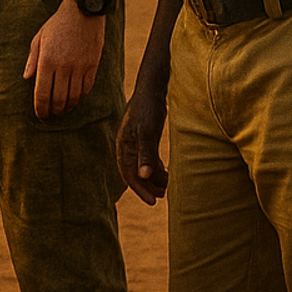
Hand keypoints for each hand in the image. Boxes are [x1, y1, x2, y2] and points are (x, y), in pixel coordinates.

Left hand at [23, 0, 104, 117]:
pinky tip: (76, 99)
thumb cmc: (57, 24)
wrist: (83, 11)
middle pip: (58, 99)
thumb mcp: (39, 38)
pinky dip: (81, 98)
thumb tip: (26, 78)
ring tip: (62, 109)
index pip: (42, 93)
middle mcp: (64, 66)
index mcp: (47, 60)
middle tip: (50, 114)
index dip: (40, 108)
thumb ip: (32, 60)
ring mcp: (80, 67)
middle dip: (53, 110)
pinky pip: (87, 88)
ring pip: (74, 97)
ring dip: (67, 107)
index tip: (40, 115)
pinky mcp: (93, 65)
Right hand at [116, 81, 169, 204]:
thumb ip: (146, 154)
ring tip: (167, 189)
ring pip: (143, 167)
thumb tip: (143, 176)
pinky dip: (157, 168)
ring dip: (153, 179)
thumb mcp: (147, 132)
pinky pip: (149, 159)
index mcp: (123, 146)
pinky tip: (167, 173)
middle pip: (135, 172)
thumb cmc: (148, 109)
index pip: (129, 173)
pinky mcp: (146, 139)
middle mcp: (127, 147)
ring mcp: (136, 143)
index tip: (152, 201)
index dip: (140, 188)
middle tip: (162, 197)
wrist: (152, 90)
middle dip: (147, 186)